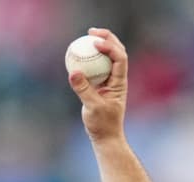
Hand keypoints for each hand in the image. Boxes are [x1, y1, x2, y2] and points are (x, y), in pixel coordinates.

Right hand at [68, 27, 127, 142]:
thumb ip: (83, 89)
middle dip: (107, 38)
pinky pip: (96, 66)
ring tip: (87, 36)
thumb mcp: (92, 107)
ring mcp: (109, 81)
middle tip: (91, 31)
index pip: (120, 59)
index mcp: (120, 83)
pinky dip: (90, 57)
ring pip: (108, 58)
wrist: (106, 137)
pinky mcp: (100, 85)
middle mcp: (117, 79)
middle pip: (117, 52)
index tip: (95, 42)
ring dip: (100, 45)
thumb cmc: (102, 125)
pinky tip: (78, 53)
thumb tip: (74, 72)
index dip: (110, 46)